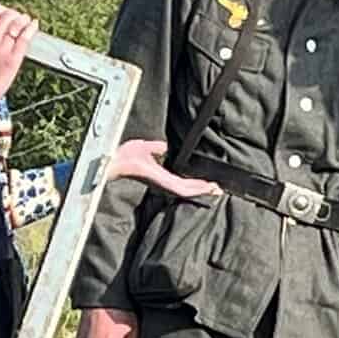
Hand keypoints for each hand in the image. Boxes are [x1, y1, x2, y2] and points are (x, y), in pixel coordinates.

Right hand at [0, 4, 37, 129]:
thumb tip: (1, 23)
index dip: (5, 10)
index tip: (9, 15)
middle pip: (8, 14)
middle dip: (17, 14)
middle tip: (21, 20)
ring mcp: (2, 48)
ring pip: (18, 22)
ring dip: (25, 20)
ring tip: (28, 23)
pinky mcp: (13, 58)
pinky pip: (25, 37)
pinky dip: (32, 28)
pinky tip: (35, 26)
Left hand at [106, 139, 221, 199]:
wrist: (119, 160)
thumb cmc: (127, 156)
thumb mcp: (148, 148)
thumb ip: (159, 149)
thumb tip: (166, 146)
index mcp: (162, 177)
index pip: (183, 181)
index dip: (196, 182)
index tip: (209, 182)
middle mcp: (165, 184)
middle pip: (189, 189)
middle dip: (204, 189)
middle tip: (219, 189)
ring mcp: (166, 186)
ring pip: (190, 191)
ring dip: (204, 190)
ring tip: (217, 189)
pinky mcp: (165, 185)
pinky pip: (185, 190)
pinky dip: (198, 189)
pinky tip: (208, 187)